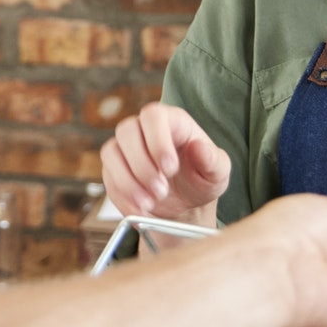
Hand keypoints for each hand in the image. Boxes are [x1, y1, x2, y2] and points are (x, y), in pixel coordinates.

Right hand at [99, 102, 230, 226]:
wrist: (185, 203)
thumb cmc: (201, 180)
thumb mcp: (217, 172)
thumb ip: (212, 159)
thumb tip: (199, 146)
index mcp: (171, 121)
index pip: (153, 116)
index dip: (157, 140)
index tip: (170, 168)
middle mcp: (143, 129)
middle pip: (127, 131)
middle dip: (142, 166)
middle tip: (161, 191)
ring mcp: (125, 148)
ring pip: (111, 153)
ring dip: (128, 182)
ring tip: (150, 203)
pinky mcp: (113, 169)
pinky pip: (108, 178)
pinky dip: (122, 197)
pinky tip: (139, 209)